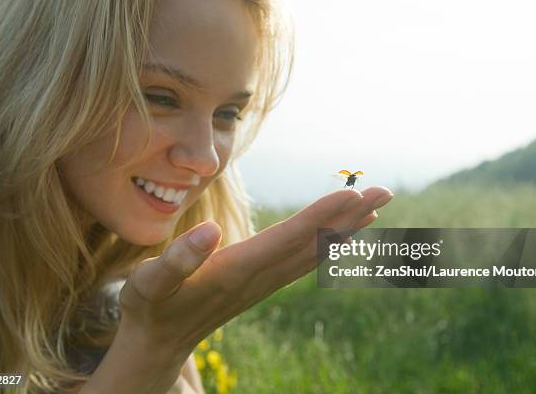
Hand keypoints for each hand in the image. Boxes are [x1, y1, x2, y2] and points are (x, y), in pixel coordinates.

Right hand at [118, 187, 392, 356]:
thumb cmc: (149, 309)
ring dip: (344, 229)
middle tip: (386, 191)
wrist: (158, 344)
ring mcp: (262, 283)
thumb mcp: (149, 284)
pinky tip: (339, 238)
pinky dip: (325, 245)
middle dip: (348, 216)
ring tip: (373, 208)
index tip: (354, 193)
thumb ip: (177, 260)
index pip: (288, 238)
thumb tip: (210, 230)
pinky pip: (301, 261)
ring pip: (312, 253)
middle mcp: (258, 277)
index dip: (321, 216)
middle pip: (313, 243)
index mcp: (236, 271)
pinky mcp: (259, 284)